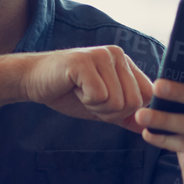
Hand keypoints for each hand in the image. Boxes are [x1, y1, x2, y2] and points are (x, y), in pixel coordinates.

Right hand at [23, 46, 153, 132]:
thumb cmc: (68, 92)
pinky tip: (73, 88)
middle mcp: (117, 54)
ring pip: (117, 101)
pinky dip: (85, 101)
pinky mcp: (84, 61)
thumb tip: (149, 128)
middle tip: (89, 97)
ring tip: (81, 91)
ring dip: (96, 106)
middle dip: (110, 111)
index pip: (146, 96)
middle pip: (133, 102)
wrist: (34, 81)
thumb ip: (126, 115)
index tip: (103, 102)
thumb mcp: (103, 107)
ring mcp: (101, 55)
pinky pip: (98, 96)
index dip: (125, 110)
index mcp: (125, 63)